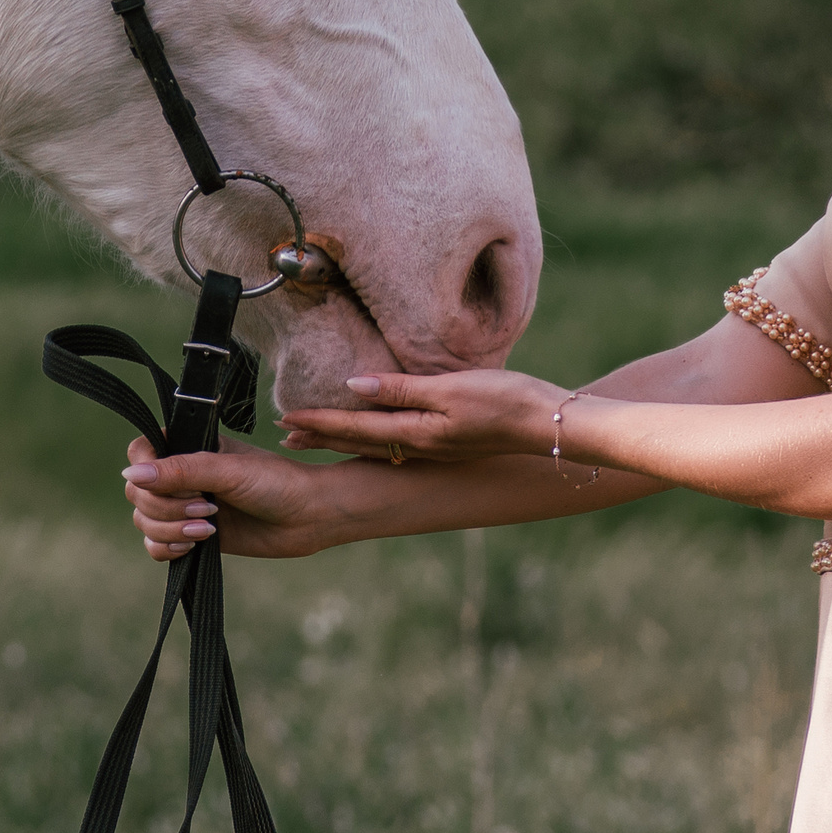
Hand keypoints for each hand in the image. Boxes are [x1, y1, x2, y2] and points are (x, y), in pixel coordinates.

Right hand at [121, 433, 346, 562]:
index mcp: (187, 446)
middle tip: (208, 507)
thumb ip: (181, 470)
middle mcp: (181, 475)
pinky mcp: (190, 536)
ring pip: (144, 521)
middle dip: (166, 507)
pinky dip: (167, 549)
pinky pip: (155, 546)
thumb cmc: (276, 483)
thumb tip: (131, 474)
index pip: (139, 452)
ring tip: (209, 529)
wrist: (308, 518)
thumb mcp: (229, 470)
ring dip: (170, 529)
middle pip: (138, 493)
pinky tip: (195, 546)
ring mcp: (183, 506)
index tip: (175, 483)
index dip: (146, 471)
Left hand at [279, 368, 562, 463]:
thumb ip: (401, 389)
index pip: (353, 428)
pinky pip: (394, 442)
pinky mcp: (446, 441)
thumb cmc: (503, 400)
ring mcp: (432, 447)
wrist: (548, 422)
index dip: (317, 423)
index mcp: (415, 434)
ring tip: (313, 438)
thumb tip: (353, 385)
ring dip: (340, 440)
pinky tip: (367, 435)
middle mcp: (418, 447)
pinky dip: (368, 438)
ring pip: (373, 444)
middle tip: (284, 437)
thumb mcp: (450, 388)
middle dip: (319, 438)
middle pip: (357, 442)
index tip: (285, 420)